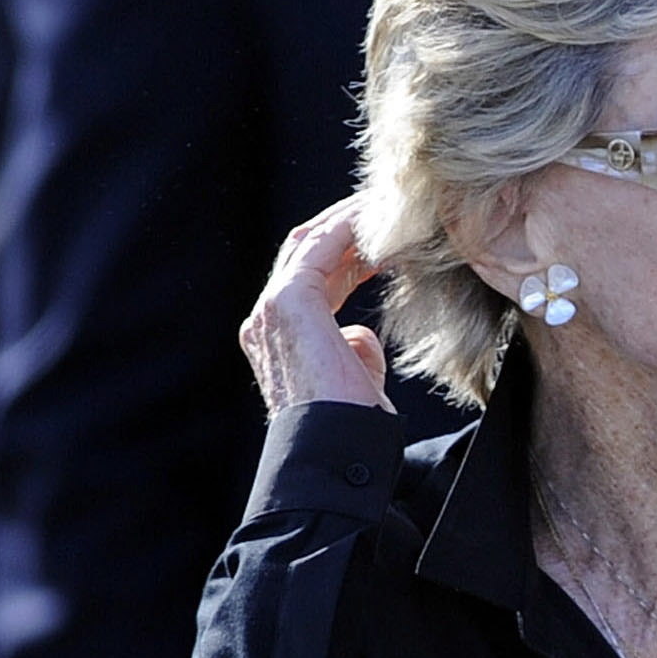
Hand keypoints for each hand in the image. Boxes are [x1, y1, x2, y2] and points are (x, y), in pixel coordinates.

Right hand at [239, 194, 397, 415]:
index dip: (348, 254)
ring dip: (352, 222)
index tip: (386, 242)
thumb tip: (362, 338)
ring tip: (389, 208)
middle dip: (348, 229)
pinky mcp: (289, 301)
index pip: (311, 277)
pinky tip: (381, 218)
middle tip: (389, 213)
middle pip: (307, 252)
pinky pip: (322, 246)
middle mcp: (266, 318)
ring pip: (312, 242)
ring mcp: (272, 308)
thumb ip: (355, 353)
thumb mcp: (356, 380)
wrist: (334, 449)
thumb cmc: (351, 425)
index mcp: (278, 336)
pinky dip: (352, 227)